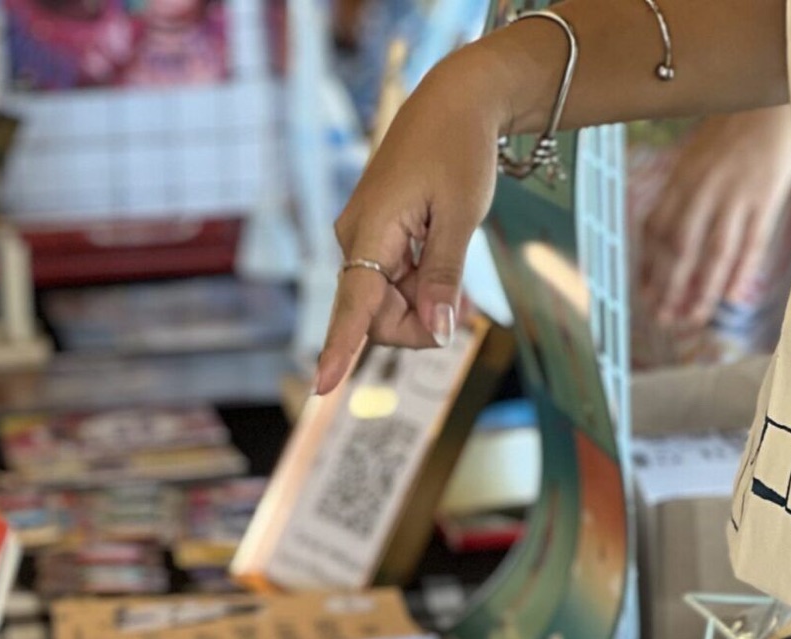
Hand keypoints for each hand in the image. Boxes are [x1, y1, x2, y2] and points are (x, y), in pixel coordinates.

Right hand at [314, 40, 518, 393]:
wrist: (456, 100)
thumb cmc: (459, 149)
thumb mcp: (461, 216)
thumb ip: (445, 277)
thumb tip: (437, 331)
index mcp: (371, 229)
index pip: (354, 304)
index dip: (340, 349)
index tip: (322, 387)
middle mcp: (355, 239)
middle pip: (377, 316)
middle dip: (419, 324)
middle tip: (468, 312)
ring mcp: (363, 240)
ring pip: (387, 304)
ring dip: (425, 307)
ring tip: (466, 296)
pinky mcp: (376, 238)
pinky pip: (393, 284)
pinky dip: (422, 291)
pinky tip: (452, 287)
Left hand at [638, 106, 790, 329]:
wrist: (773, 90)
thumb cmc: (737, 124)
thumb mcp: (698, 153)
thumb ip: (683, 190)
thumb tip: (664, 231)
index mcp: (682, 177)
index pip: (655, 231)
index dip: (647, 267)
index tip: (643, 295)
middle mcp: (703, 188)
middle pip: (679, 249)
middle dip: (667, 289)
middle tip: (661, 319)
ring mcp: (736, 193)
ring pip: (714, 254)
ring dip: (701, 292)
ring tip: (692, 320)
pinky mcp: (767, 196)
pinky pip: (751, 242)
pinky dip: (741, 273)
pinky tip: (732, 299)